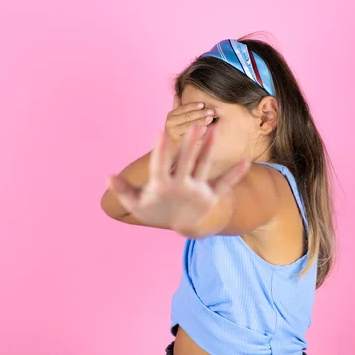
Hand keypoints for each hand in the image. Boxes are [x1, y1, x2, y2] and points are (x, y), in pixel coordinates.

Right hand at [107, 125, 249, 235]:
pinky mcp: (212, 195)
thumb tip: (108, 175)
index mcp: (161, 187)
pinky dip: (236, 174)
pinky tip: (247, 161)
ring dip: (209, 149)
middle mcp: (180, 188)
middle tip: (194, 126)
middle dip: (190, 144)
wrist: (182, 227)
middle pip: (185, 162)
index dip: (160, 150)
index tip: (160, 133)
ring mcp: (198, 192)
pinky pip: (225, 183)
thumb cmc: (156, 211)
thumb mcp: (137, 204)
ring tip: (213, 130)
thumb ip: (123, 190)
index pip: (160, 166)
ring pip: (204, 166)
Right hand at [165, 95, 214, 148]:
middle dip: (200, 114)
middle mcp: (169, 124)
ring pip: (188, 126)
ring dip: (200, 122)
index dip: (193, 106)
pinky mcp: (177, 143)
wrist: (172, 150)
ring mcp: (173, 134)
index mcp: (171, 116)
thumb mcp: (177, 118)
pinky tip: (205, 130)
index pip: (183, 108)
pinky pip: (189, 137)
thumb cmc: (178, 131)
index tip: (203, 104)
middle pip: (187, 117)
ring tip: (210, 119)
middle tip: (211, 112)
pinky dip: (198, 133)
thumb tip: (176, 94)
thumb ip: (178, 107)